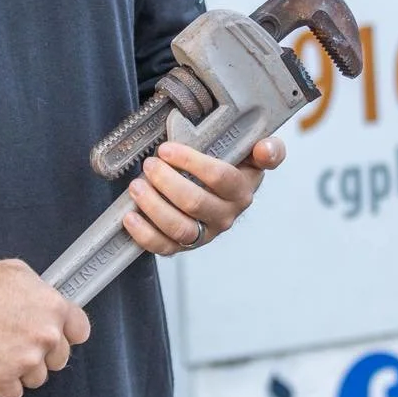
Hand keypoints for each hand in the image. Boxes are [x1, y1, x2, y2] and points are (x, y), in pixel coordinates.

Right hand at [0, 258, 90, 396]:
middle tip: (17, 342)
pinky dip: (2, 384)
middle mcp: (45, 335)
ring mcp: (25, 359)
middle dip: (41, 354)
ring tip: (0, 352)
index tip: (55, 336)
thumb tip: (50, 305)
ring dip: (21, 371)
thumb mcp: (19, 274)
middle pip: (58, 359)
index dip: (66, 335)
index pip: (80, 332)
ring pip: (36, 378)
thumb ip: (42, 294)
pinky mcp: (2, 378)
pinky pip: (13, 392)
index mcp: (54, 308)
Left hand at [124, 136, 285, 255]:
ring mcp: (205, 233)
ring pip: (179, 228)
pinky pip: (164, 247)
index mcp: (242, 190)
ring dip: (153, 207)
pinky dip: (144, 235)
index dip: (191, 163)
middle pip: (195, 203)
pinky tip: (130, 217)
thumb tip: (266, 149)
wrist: (220, 190)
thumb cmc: (231, 166)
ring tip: (136, 186)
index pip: (220, 177)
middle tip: (149, 164)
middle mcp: (226, 215)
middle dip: (166, 182)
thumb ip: (267, 150)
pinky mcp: (186, 246)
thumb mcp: (251, 153)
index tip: (167, 149)